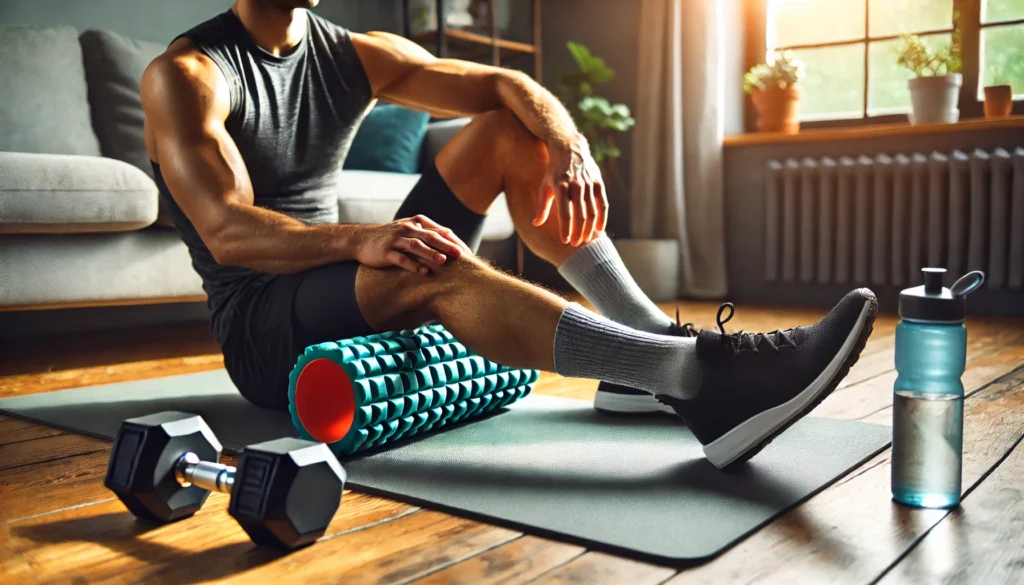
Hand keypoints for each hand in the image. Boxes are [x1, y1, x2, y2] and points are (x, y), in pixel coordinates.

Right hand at [354, 215, 471, 274]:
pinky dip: (413, 265)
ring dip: (430, 253)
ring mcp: (395, 240)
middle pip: (430, 236)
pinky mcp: (386, 252)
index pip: (439, 231)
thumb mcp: (409, 231)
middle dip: (446, 245)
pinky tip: (423, 272)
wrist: (361, 240)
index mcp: (416, 223)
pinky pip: (401, 258)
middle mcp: (407, 229)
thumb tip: (452, 244)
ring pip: (416, 246)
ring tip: (443, 261)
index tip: (467, 252)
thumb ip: (427, 234)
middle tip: (460, 255)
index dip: (453, 241)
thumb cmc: (391, 238)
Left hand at [533, 138, 607, 246]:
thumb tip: (535, 224)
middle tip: (575, 244)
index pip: (565, 214)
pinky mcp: (598, 183)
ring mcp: (589, 184)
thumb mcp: (545, 187)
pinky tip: (599, 229)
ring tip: (585, 239)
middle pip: (580, 215)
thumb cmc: (554, 172)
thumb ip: (542, 207)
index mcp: (561, 188)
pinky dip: (602, 217)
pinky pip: (603, 203)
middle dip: (578, 232)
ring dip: (589, 228)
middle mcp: (576, 186)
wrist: (570, 149)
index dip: (565, 229)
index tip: (565, 241)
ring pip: (592, 211)